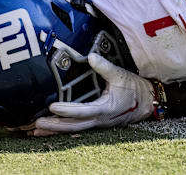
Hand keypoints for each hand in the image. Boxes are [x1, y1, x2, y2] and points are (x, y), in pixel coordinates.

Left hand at [33, 53, 153, 135]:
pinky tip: (52, 128)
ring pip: (74, 130)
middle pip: (74, 126)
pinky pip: (78, 128)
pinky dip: (63, 129)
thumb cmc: (135, 89)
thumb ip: (105, 67)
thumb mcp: (121, 75)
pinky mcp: (97, 122)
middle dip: (55, 125)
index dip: (67, 110)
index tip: (53, 107)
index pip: (83, 111)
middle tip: (37, 124)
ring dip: (56, 130)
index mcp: (106, 108)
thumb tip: (91, 56)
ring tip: (37, 130)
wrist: (148, 102)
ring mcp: (98, 123)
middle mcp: (101, 119)